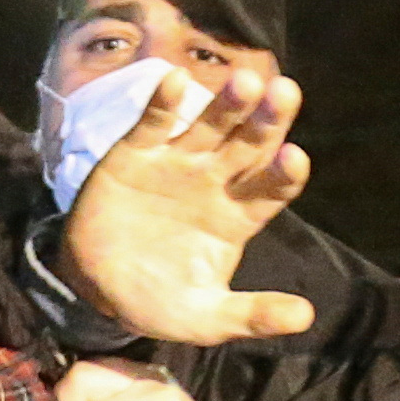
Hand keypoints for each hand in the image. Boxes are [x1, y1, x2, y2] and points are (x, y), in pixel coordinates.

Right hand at [57, 59, 318, 346]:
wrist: (94, 287)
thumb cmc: (156, 301)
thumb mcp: (205, 319)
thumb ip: (251, 315)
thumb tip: (305, 317)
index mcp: (238, 216)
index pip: (270, 189)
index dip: (283, 173)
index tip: (295, 158)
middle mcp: (215, 182)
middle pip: (250, 146)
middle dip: (268, 121)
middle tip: (285, 92)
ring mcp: (178, 162)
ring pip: (210, 126)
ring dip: (227, 103)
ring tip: (246, 81)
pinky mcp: (137, 151)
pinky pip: (154, 122)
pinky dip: (163, 102)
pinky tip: (176, 81)